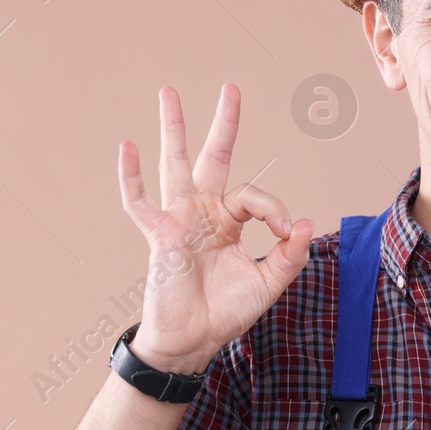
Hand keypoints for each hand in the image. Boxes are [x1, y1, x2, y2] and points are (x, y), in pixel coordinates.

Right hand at [117, 83, 312, 372]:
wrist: (193, 341)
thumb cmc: (225, 312)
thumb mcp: (267, 284)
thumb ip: (288, 255)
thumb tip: (304, 222)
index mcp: (229, 221)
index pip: (255, 197)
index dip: (274, 210)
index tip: (285, 233)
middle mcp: (203, 212)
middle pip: (214, 157)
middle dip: (223, 124)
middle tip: (231, 88)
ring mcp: (179, 220)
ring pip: (175, 164)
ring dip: (173, 128)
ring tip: (168, 92)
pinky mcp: (158, 235)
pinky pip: (140, 202)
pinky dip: (131, 176)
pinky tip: (127, 147)